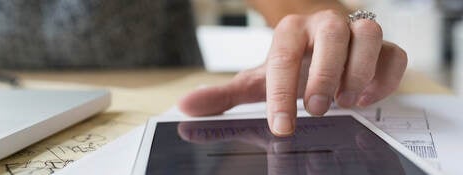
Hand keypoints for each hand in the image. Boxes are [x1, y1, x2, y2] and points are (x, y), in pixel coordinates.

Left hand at [179, 10, 407, 135]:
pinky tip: (368, 99)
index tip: (281, 127)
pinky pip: (395, 53)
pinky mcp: (384, 46)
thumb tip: (185, 107)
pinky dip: (385, 77)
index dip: (281, 93)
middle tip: (316, 109)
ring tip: (346, 102)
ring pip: (369, 34)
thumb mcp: (257, 82)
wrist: (320, 53)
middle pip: (331, 36)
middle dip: (324, 75)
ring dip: (359, 72)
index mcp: (289, 32)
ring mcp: (357, 32)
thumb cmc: (289, 69)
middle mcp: (324, 25)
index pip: (283, 57)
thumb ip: (224, 95)